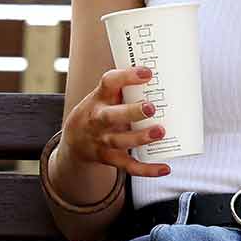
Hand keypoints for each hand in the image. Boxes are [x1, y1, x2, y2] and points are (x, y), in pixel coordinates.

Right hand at [55, 65, 171, 182]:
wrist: (75, 140)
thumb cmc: (99, 110)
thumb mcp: (105, 95)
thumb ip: (127, 87)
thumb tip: (165, 71)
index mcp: (100, 98)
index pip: (109, 82)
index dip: (126, 76)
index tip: (147, 72)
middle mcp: (98, 119)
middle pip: (112, 116)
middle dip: (131, 112)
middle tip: (151, 107)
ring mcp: (103, 140)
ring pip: (121, 141)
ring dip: (140, 138)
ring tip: (160, 132)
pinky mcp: (110, 158)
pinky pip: (129, 166)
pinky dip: (147, 169)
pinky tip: (165, 168)